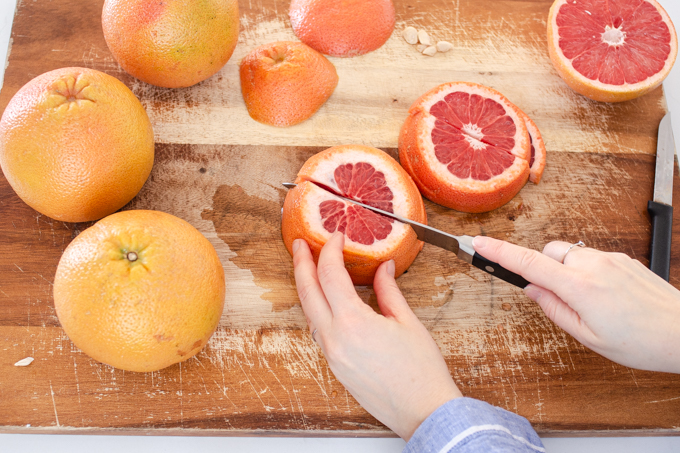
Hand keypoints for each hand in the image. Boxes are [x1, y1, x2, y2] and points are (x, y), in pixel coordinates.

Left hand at [292, 232, 461, 439]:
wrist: (422, 411)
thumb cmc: (421, 372)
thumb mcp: (407, 322)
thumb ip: (389, 291)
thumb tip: (383, 269)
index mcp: (353, 323)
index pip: (331, 275)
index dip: (331, 250)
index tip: (337, 237)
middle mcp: (335, 339)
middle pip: (307, 292)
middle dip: (302, 263)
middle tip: (301, 244)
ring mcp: (332, 354)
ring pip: (308, 312)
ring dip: (306, 287)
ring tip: (308, 267)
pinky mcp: (335, 365)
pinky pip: (317, 330)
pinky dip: (316, 309)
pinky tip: (324, 300)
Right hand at [473, 236, 679, 373]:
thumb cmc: (642, 342)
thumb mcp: (588, 336)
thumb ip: (554, 308)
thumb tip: (532, 289)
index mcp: (579, 287)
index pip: (528, 263)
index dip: (499, 252)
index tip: (478, 243)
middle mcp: (593, 265)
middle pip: (549, 253)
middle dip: (544, 270)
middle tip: (559, 298)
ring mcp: (610, 258)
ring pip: (570, 254)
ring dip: (567, 271)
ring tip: (589, 302)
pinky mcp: (624, 258)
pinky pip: (592, 258)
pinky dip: (587, 272)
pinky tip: (607, 297)